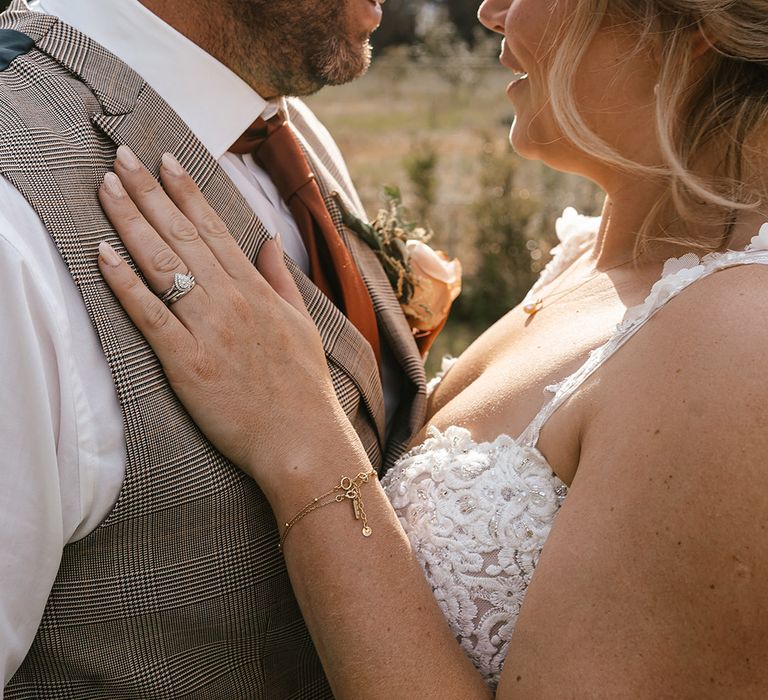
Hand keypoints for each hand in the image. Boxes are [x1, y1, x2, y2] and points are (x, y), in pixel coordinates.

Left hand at [96, 147, 347, 499]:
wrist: (303, 440)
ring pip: (164, 265)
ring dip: (131, 222)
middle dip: (149, 192)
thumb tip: (268, 242)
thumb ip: (281, 279)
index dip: (187, 192)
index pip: (215, 229)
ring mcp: (209, 330)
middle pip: (183, 236)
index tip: (165, 160)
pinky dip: (126, 283)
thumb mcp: (302, 323)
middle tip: (122, 156)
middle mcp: (231, 301)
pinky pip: (151, 315)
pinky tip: (103, 254)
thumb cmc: (303, 387)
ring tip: (106, 188)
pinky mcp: (187, 363)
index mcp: (256, 291)